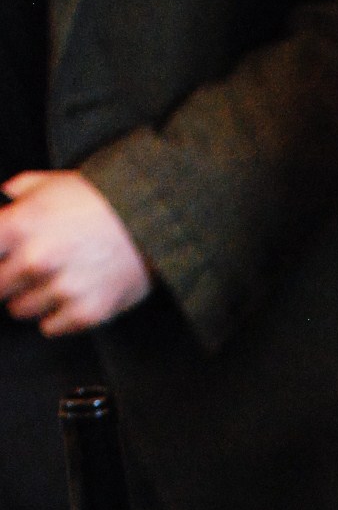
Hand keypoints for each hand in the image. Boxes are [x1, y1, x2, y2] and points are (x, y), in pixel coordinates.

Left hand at [0, 170, 152, 334]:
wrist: (152, 223)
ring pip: (20, 310)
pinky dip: (55, 317)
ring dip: (31, 299)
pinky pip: (50, 327)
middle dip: (8, 279)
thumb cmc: (102, 201)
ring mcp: (61, 289)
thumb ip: (21, 191)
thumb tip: (6, 196)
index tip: (4, 260)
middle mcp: (36, 260)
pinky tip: (69, 297)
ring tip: (51, 283)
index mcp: (20, 224)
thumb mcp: (54, 182)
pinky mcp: (85, 313)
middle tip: (24, 271)